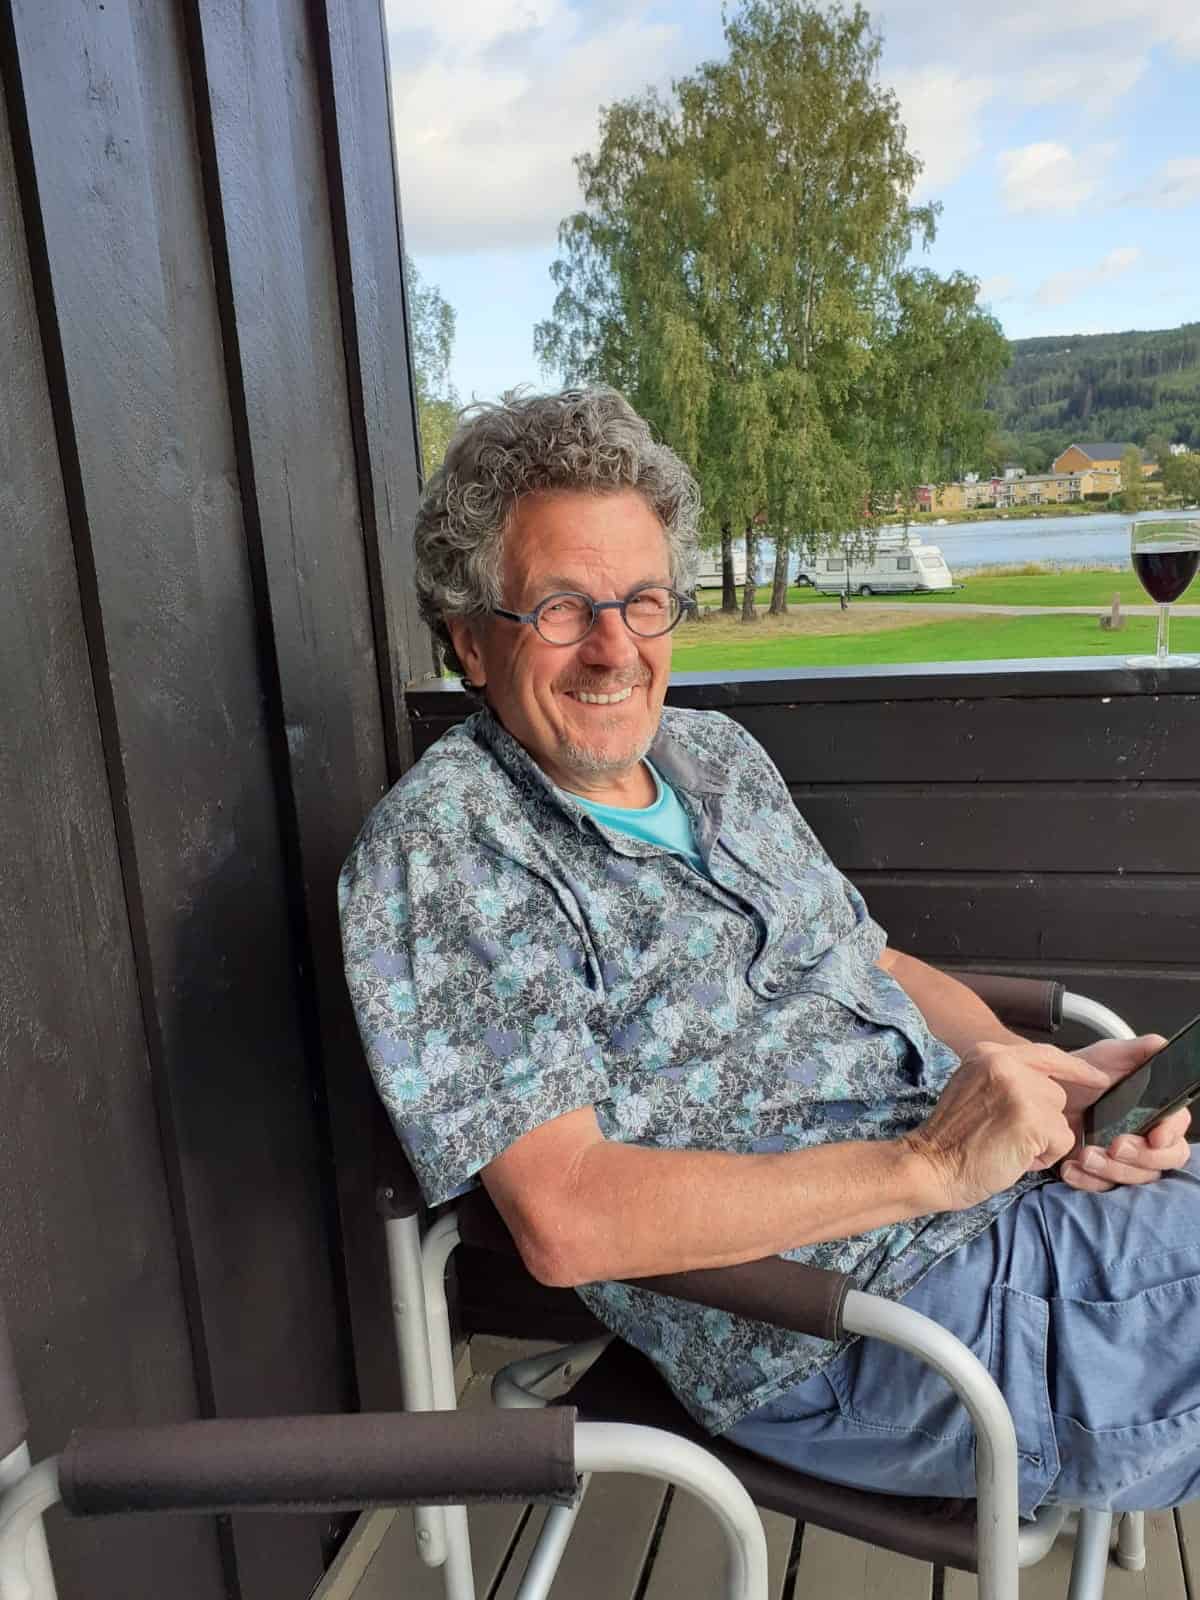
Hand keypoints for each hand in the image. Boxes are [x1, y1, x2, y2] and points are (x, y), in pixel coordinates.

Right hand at [904, 1039, 1107, 1210]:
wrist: (930, 1165)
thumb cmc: (951, 1138)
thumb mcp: (973, 1087)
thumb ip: (1007, 1078)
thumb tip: (1049, 1086)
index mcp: (988, 1052)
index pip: (1046, 1053)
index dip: (1075, 1070)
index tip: (1099, 1079)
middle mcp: (1004, 1062)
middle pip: (1055, 1092)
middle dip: (1042, 1119)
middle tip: (1007, 1134)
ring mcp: (1019, 1089)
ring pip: (1061, 1118)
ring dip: (1043, 1139)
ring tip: (1009, 1145)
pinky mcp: (1031, 1118)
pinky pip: (1063, 1141)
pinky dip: (1044, 1157)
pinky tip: (1016, 1157)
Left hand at [1054, 1034, 1191, 1191]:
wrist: (1042, 1093)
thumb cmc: (1080, 1075)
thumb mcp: (1106, 1057)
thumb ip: (1137, 1052)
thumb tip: (1161, 1045)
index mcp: (1153, 1112)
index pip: (1177, 1130)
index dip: (1170, 1135)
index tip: (1155, 1137)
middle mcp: (1143, 1139)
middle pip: (1162, 1161)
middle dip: (1141, 1157)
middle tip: (1116, 1145)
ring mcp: (1122, 1160)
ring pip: (1134, 1178)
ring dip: (1112, 1171)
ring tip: (1085, 1155)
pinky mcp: (1098, 1174)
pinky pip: (1102, 1188)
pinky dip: (1088, 1181)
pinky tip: (1071, 1167)